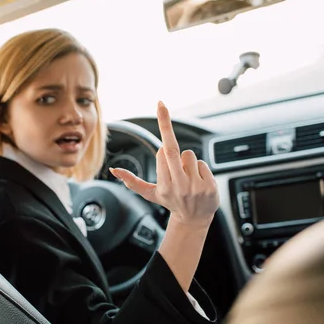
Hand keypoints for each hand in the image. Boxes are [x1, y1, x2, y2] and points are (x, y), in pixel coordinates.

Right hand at [110, 101, 218, 227]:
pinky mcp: (209, 187)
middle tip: (160, 103)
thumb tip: (113, 171)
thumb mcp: (150, 194)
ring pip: (190, 155)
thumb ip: (132, 182)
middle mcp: (178, 186)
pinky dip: (201, 169)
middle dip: (165, 123)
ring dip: (188, 162)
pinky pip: (203, 163)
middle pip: (172, 149)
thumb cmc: (171, 202)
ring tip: (188, 177)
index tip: (161, 149)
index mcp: (163, 186)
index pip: (161, 154)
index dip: (162, 151)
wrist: (194, 220)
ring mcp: (195, 187)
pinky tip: (199, 181)